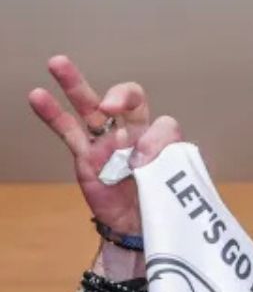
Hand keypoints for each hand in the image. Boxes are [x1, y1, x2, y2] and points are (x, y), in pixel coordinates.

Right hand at [28, 55, 182, 235]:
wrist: (139, 228)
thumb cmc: (161, 203)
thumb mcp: (176, 184)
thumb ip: (165, 162)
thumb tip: (141, 153)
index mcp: (160, 139)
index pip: (163, 124)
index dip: (158, 138)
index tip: (148, 159)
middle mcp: (133, 134)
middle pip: (128, 101)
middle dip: (120, 96)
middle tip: (110, 105)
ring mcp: (106, 142)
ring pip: (91, 107)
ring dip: (75, 84)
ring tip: (58, 64)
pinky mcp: (86, 155)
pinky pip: (68, 130)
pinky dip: (52, 112)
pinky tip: (38, 96)